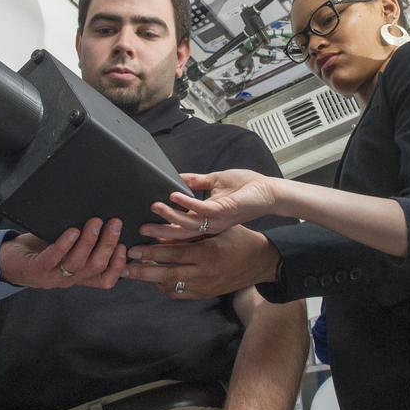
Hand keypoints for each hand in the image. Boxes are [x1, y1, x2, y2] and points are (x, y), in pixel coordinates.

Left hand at [0, 218, 127, 288]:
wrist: (7, 260)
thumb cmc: (39, 250)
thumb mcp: (65, 249)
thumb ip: (82, 241)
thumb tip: (103, 218)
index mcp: (78, 276)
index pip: (105, 279)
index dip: (117, 265)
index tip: (125, 245)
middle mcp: (69, 279)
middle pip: (95, 267)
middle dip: (108, 244)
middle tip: (115, 223)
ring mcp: (53, 276)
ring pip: (78, 263)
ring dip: (89, 241)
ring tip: (95, 222)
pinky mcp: (36, 269)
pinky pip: (53, 259)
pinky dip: (64, 244)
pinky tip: (72, 231)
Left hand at [126, 227, 278, 298]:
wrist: (261, 261)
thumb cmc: (238, 238)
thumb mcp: (216, 229)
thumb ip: (192, 232)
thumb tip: (162, 232)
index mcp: (207, 252)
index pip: (173, 254)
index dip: (151, 252)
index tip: (133, 249)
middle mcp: (205, 272)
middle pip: (167, 274)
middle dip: (143, 270)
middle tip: (124, 266)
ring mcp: (205, 286)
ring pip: (171, 286)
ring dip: (150, 280)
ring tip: (133, 273)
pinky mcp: (206, 294)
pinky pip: (180, 294)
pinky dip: (165, 288)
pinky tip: (154, 281)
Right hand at [142, 170, 280, 240]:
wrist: (268, 190)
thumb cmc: (246, 187)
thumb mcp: (215, 181)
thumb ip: (196, 182)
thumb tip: (177, 177)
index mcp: (207, 219)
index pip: (181, 227)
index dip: (165, 229)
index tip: (146, 229)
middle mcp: (210, 224)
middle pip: (180, 232)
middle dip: (160, 231)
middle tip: (141, 229)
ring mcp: (216, 219)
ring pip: (187, 223)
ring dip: (169, 215)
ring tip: (154, 206)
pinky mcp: (223, 210)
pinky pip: (201, 209)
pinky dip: (186, 203)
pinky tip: (173, 196)